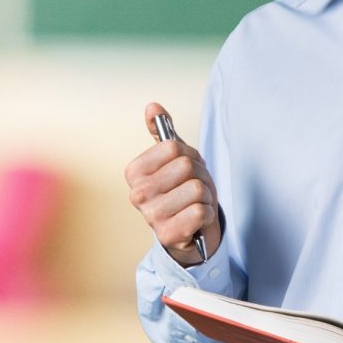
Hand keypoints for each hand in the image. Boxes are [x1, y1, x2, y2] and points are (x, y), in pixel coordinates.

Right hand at [125, 102, 221, 265]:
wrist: (190, 230)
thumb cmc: (181, 189)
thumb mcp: (173, 158)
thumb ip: (162, 131)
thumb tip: (152, 107)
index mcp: (134, 172)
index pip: (173, 147)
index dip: (189, 155)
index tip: (184, 170)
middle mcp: (138, 194)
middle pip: (187, 166)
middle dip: (200, 176)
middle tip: (194, 188)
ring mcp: (151, 217)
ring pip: (197, 189)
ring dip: (206, 196)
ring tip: (195, 204)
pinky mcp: (169, 235)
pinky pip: (201, 211)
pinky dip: (207, 214)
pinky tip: (197, 220)